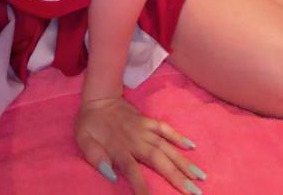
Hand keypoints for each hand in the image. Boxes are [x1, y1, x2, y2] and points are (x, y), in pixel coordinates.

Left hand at [73, 95, 205, 194]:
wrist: (98, 97)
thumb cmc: (89, 123)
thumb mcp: (83, 140)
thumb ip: (95, 157)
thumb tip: (111, 176)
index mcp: (118, 148)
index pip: (132, 171)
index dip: (142, 187)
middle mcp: (135, 140)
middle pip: (158, 160)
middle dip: (177, 176)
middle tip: (194, 192)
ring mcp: (143, 129)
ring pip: (166, 146)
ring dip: (183, 161)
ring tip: (199, 176)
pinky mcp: (147, 121)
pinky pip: (164, 128)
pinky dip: (178, 136)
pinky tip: (191, 146)